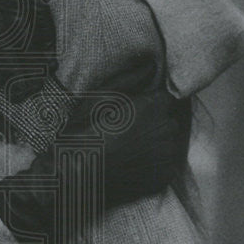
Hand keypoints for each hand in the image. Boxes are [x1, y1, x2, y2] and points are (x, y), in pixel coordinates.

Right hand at [0, 87, 189, 243]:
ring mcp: (168, 157)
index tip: (132, 111)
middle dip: (153, 122)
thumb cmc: (84, 133)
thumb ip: (130, 78)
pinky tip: (131, 164)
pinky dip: (152, 164)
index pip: (166, 98)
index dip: (149, 103)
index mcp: (155, 107)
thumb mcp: (100, 97)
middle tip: (125, 131)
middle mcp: (168, 131)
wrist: (75, 177)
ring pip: (167, 143)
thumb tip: (151, 65)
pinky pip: (164, 165)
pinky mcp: (163, 178)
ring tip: (127, 149)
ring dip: (154, 143)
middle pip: (169, 120)